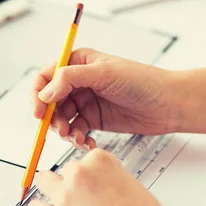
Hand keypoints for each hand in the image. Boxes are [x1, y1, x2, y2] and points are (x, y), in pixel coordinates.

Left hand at [28, 148, 176, 205]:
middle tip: (83, 199)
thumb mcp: (132, 184)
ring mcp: (65, 195)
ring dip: (51, 189)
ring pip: (43, 181)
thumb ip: (110, 178)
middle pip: (66, 170)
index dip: (92, 175)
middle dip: (73, 182)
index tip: (95, 186)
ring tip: (61, 202)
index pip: (86, 160)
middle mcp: (80, 172)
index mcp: (100, 160)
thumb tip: (98, 185)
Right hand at [31, 48, 179, 149]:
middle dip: (52, 118)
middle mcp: (78, 82)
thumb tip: (44, 93)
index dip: (38, 95)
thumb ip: (70, 79)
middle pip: (49, 102)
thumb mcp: (103, 74)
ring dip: (65, 131)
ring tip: (78, 139)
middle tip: (62, 131)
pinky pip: (75, 131)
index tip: (39, 113)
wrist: (168, 104)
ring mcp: (85, 102)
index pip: (45, 77)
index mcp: (78, 63)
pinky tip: (88, 143)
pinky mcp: (94, 120)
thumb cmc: (141, 81)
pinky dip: (77, 139)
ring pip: (61, 119)